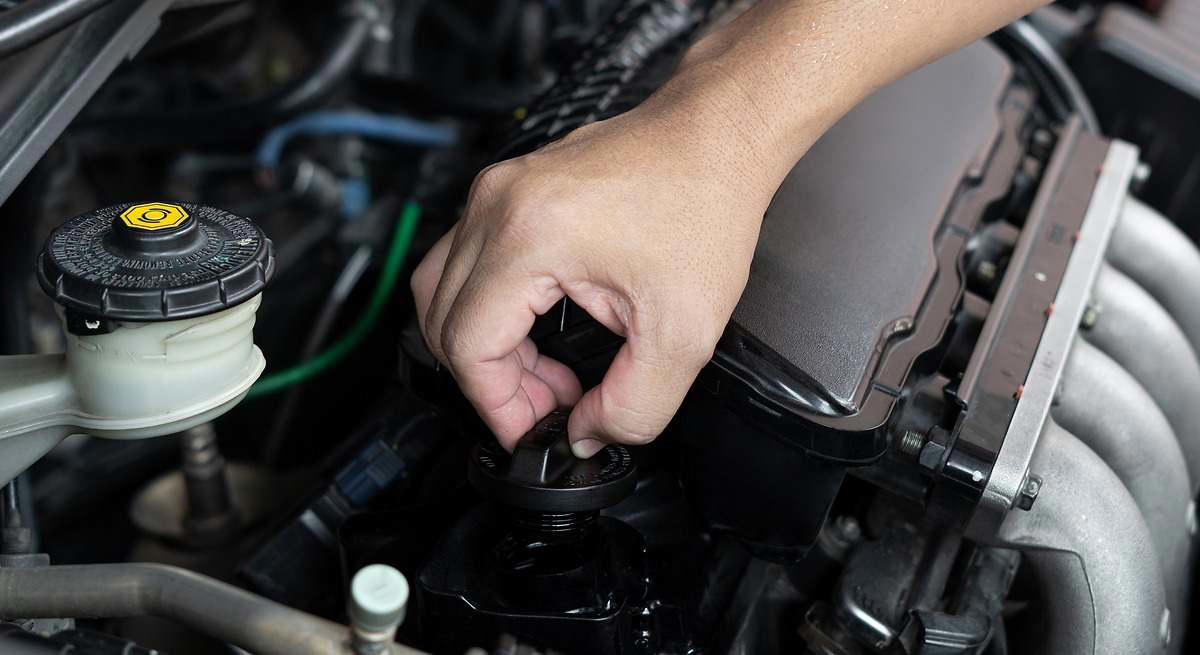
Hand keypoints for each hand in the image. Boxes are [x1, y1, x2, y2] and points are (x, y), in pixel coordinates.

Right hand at [411, 96, 781, 456]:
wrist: (718, 136)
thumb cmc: (705, 205)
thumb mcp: (683, 334)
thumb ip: (633, 407)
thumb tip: (586, 433)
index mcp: (529, 237)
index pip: (468, 345)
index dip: (497, 405)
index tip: (532, 429)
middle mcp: (497, 205)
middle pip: (441, 319)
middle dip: (492, 379)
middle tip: (548, 403)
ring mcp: (497, 190)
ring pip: (442, 288)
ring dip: (483, 343)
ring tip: (545, 370)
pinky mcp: (508, 187)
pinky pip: (466, 259)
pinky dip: (489, 306)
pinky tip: (540, 326)